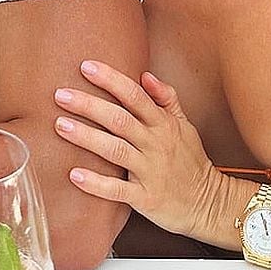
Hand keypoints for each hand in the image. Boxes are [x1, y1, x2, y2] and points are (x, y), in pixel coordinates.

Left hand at [53, 60, 227, 239]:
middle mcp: (155, 144)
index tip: (86, 66)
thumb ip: (166, 97)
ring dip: (86, 137)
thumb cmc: (191, 160)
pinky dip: (96, 183)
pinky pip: (118, 191)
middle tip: (60, 94)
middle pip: (119, 119)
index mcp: (163, 124)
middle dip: (89, 105)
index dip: (111, 79)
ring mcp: (150, 172)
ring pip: (115, 151)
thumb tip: (145, 73)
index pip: (135, 95)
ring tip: (60, 126)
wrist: (210, 204)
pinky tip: (74, 174)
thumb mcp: (184, 124)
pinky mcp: (146, 198)